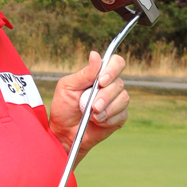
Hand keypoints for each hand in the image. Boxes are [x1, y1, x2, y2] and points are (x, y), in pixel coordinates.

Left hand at [49, 51, 128, 166]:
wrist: (63, 132)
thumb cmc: (63, 107)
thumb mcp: (68, 87)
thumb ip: (84, 73)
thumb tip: (95, 54)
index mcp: (98, 75)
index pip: (116, 63)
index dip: (112, 69)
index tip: (101, 81)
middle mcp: (110, 86)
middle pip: (119, 83)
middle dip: (105, 96)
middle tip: (92, 106)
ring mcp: (116, 102)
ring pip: (123, 98)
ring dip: (106, 109)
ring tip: (92, 115)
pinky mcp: (119, 117)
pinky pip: (122, 114)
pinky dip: (108, 119)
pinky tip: (98, 122)